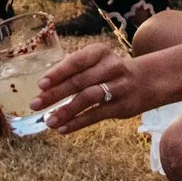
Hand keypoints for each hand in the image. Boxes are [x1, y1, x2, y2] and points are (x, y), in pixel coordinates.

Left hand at [37, 42, 152, 132]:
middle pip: (80, 81)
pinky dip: (77, 122)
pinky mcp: (122, 106)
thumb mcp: (95, 63)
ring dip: (66, 110)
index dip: (58, 73)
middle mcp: (111, 66)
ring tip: (48, 121)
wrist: (146, 81)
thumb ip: (73, 72)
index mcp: (100, 52)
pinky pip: (96, 115)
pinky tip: (62, 128)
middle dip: (56, 94)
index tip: (41, 85)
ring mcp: (119, 86)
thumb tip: (44, 90)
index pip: (76, 61)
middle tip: (35, 104)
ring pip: (88, 98)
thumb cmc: (108, 72)